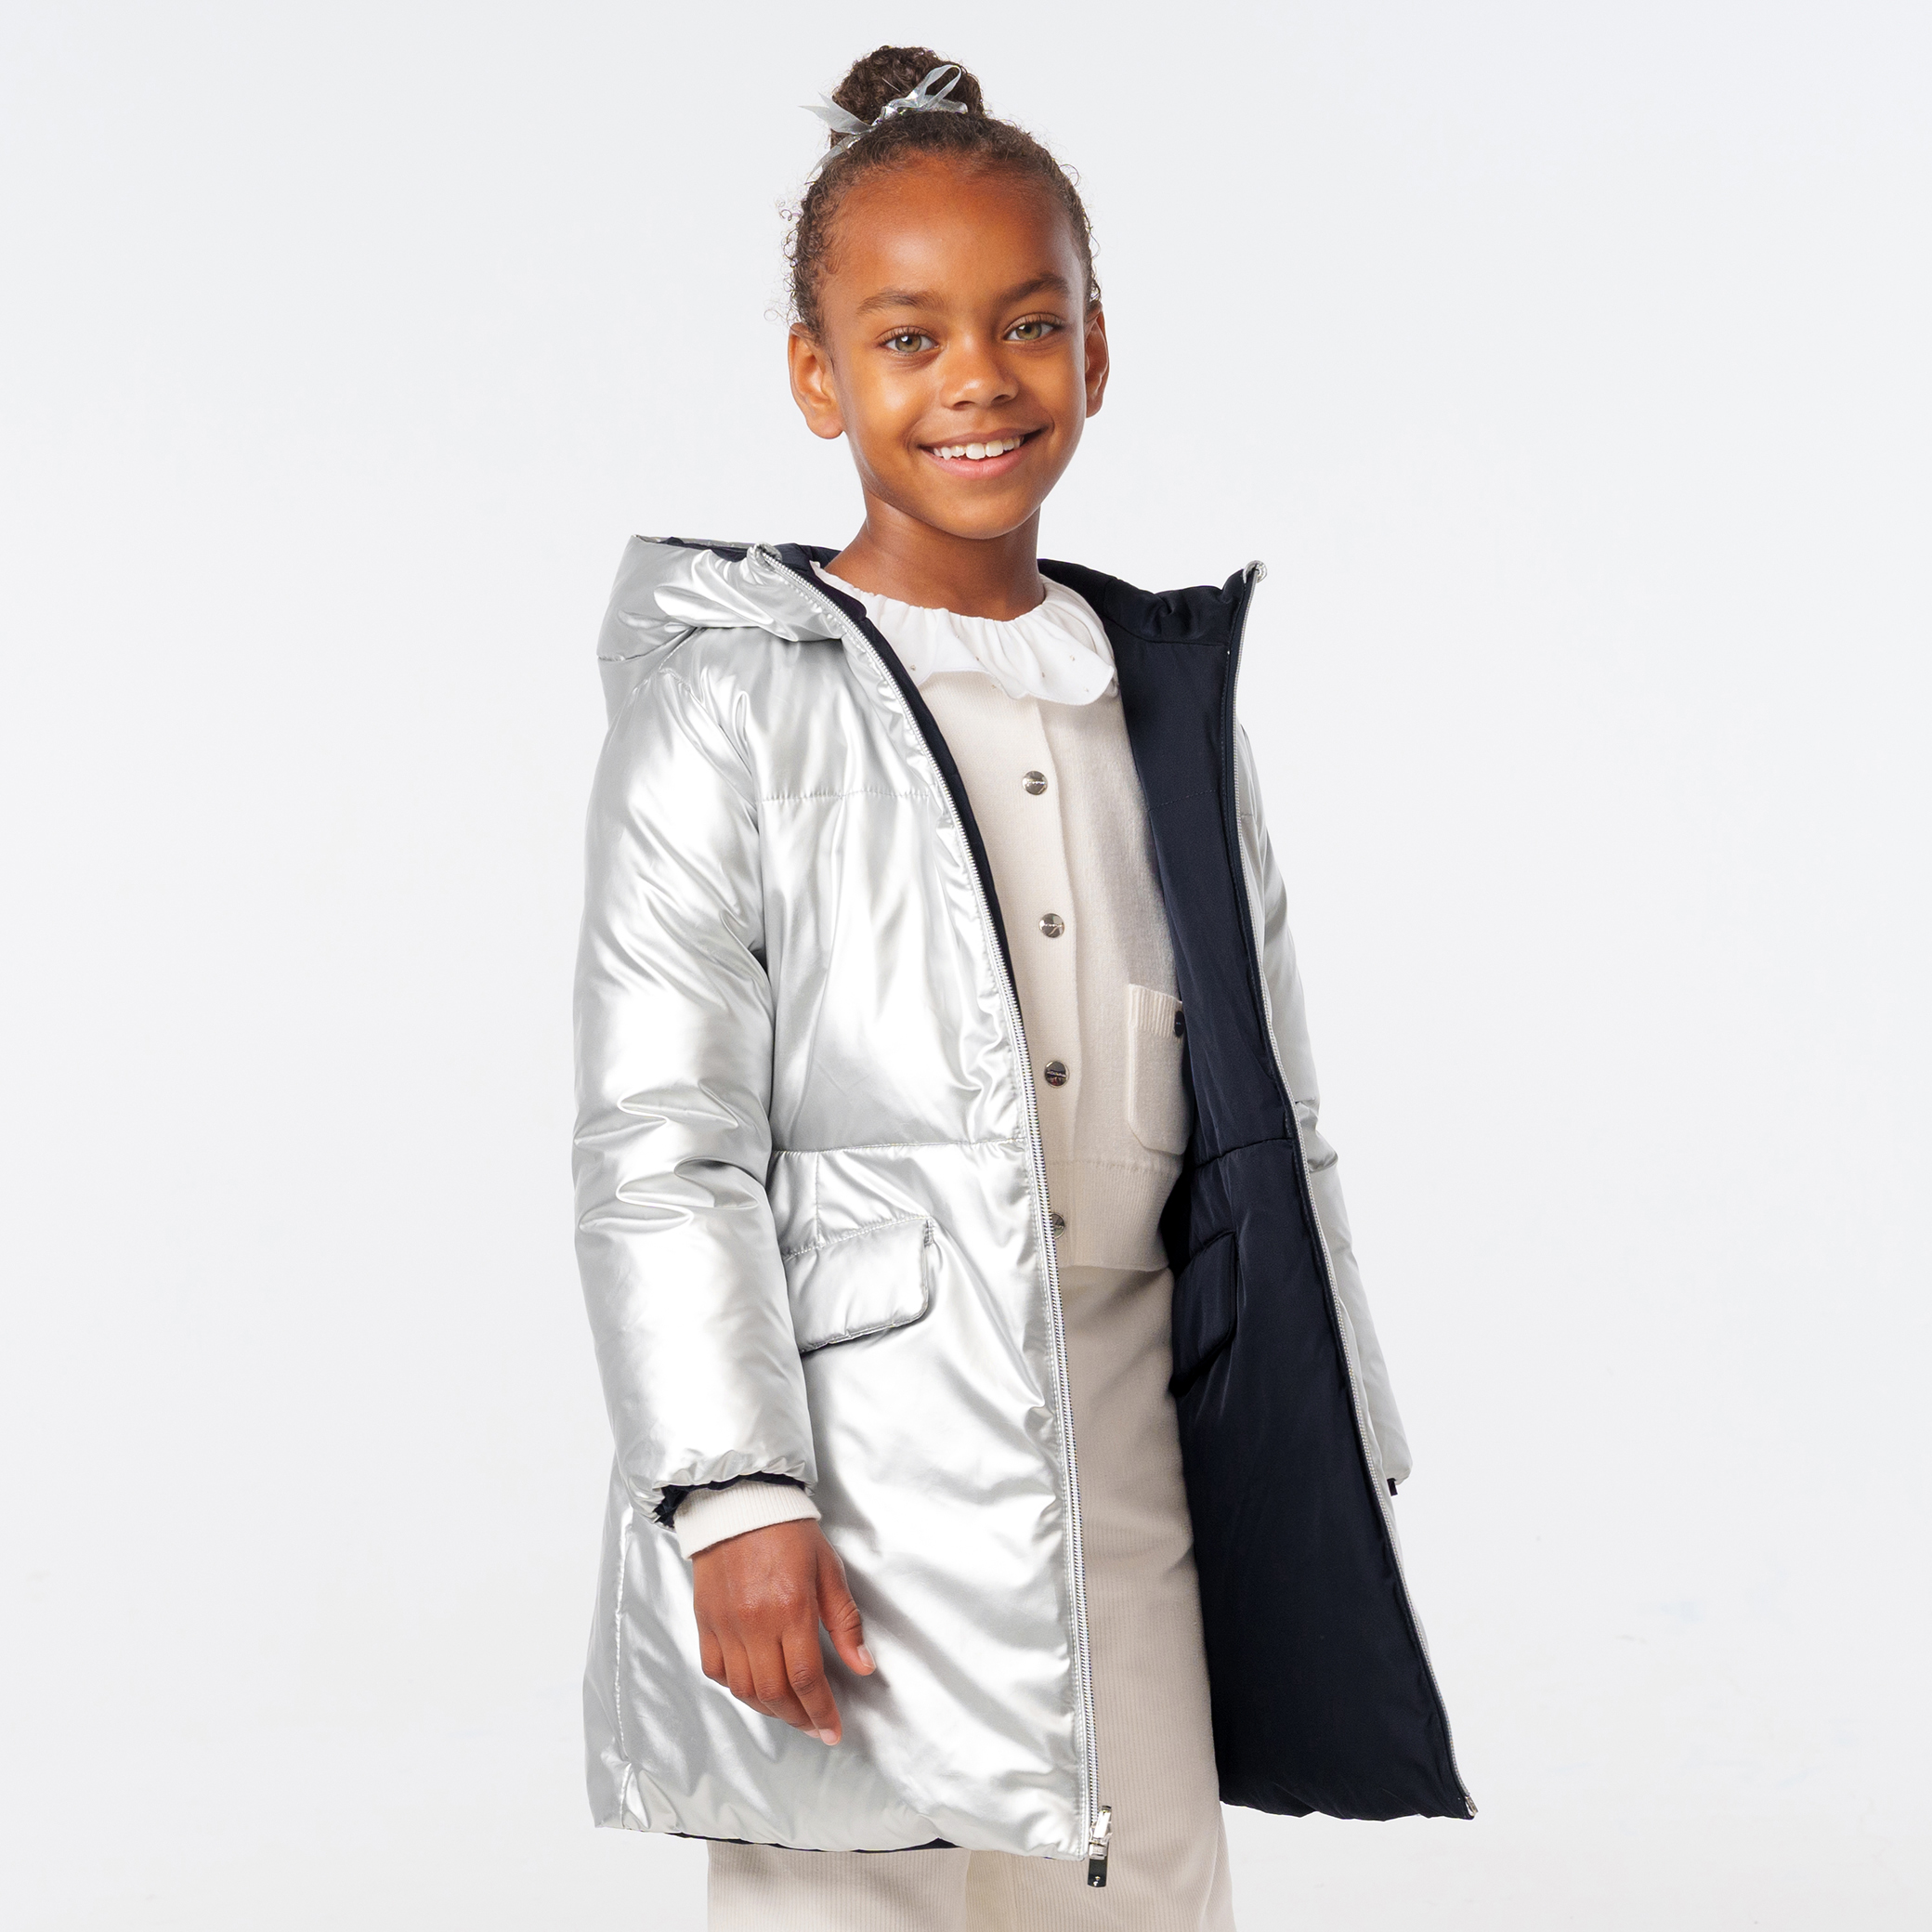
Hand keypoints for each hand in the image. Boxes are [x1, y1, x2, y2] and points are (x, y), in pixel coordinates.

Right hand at [691, 1519, 874, 1743]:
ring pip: (744, 1689)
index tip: (832, 1730)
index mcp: (790, 1608)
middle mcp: (754, 1623)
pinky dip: (735, 1688)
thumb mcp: (829, 1570)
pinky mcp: (705, 1620)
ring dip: (769, 1710)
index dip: (821, 1711)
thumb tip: (863, 1665)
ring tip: (790, 1712)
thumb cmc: (788, 1531)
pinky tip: (753, 1688)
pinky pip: (715, 1671)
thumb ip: (845, 1621)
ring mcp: (726, 1624)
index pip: (806, 1678)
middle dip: (799, 1718)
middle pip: (775, 1692)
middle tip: (815, 1726)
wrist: (740, 1502)